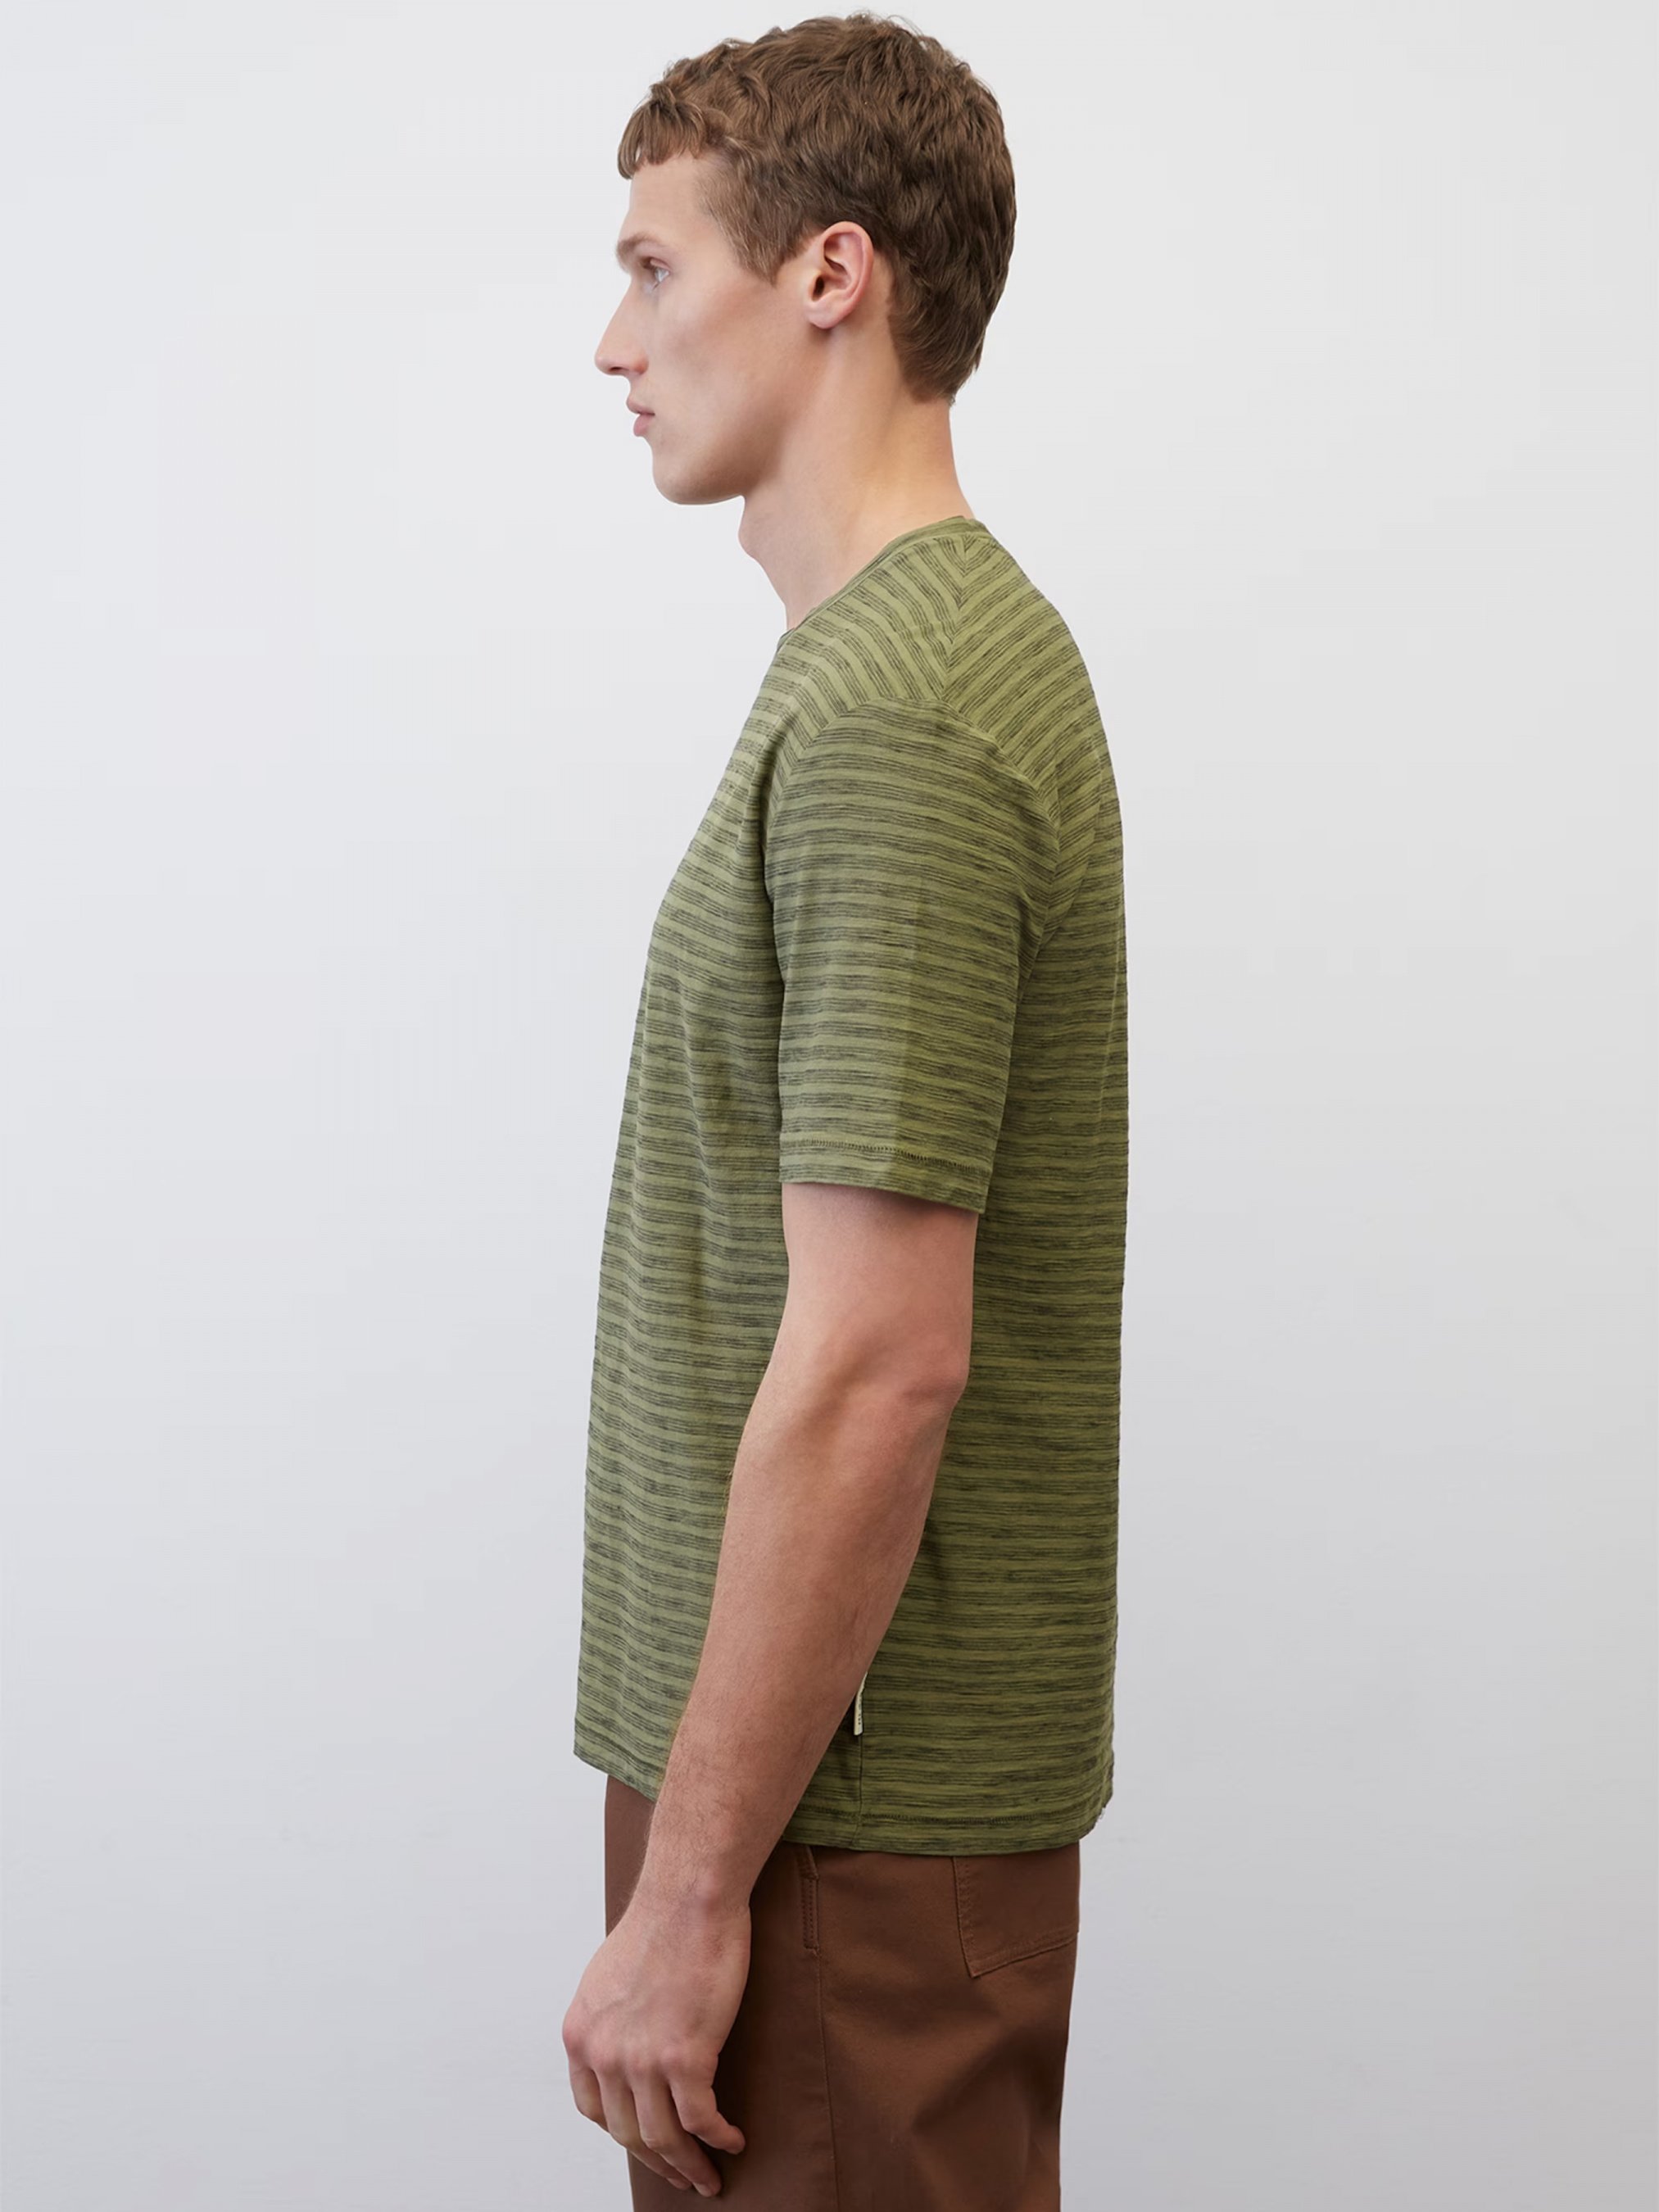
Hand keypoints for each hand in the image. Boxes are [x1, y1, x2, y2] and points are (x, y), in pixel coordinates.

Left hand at [563, 1879, 750, 2196]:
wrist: (689, 1895)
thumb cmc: (662, 1923)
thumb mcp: (609, 1976)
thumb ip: (610, 2018)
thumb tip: (626, 2045)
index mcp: (581, 2034)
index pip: (593, 2108)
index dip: (622, 2133)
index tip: (645, 2144)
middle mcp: (604, 2054)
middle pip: (628, 2133)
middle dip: (658, 2162)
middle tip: (682, 2176)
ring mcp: (642, 2060)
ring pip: (663, 2138)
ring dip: (689, 2165)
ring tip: (708, 2176)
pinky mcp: (685, 2057)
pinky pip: (701, 2120)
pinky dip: (717, 2138)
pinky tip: (732, 2140)